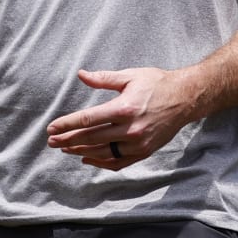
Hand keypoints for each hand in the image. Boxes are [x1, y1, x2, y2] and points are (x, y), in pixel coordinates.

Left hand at [45, 67, 196, 169]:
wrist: (185, 99)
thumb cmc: (156, 84)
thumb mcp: (130, 76)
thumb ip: (104, 79)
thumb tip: (81, 75)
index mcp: (124, 108)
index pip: (88, 120)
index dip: (67, 125)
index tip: (51, 128)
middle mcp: (130, 129)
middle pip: (91, 138)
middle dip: (68, 140)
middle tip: (51, 141)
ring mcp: (138, 143)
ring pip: (102, 152)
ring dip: (80, 151)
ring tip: (65, 148)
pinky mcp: (144, 152)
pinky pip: (117, 162)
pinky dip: (100, 162)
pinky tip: (87, 158)